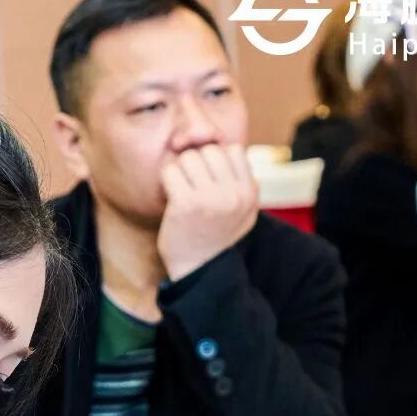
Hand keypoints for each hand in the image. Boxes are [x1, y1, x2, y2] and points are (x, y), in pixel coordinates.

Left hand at [156, 143, 258, 282]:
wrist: (198, 269)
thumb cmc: (215, 236)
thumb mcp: (242, 211)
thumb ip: (241, 182)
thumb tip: (225, 146)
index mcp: (250, 192)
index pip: (234, 150)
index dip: (216, 160)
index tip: (208, 178)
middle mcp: (235, 194)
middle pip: (210, 151)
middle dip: (197, 164)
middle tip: (191, 185)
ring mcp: (210, 198)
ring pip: (189, 158)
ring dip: (180, 171)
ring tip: (181, 191)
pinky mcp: (185, 203)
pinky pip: (170, 171)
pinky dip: (166, 181)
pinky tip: (170, 197)